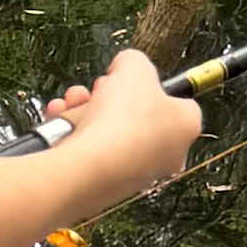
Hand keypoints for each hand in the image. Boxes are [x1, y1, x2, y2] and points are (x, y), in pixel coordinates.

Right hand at [51, 44, 200, 206]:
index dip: (150, 84)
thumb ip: (133, 61)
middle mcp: (168, 154)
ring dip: (85, 110)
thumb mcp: (133, 67)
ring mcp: (137, 173)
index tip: (127, 77)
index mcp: (186, 126)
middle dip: (110, 96)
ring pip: (109, 132)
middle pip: (137, 116)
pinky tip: (60, 117)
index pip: (177, 100)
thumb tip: (125, 67)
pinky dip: (73, 132)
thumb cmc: (123, 116)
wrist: (91, 167)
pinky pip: (90, 151)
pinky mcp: (108, 185)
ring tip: (73, 101)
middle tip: (98, 89)